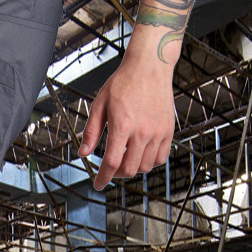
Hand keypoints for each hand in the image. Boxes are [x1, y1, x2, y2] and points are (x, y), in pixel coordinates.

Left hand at [78, 47, 175, 191]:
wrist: (150, 66)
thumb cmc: (124, 82)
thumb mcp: (99, 105)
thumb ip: (91, 131)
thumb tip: (83, 153)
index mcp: (122, 125)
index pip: (111, 163)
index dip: (103, 178)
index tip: (98, 184)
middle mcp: (142, 131)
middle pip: (129, 169)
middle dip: (116, 174)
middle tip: (110, 168)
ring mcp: (158, 132)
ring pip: (145, 166)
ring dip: (133, 168)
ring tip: (125, 158)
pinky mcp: (168, 130)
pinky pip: (161, 158)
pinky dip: (150, 162)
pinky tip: (141, 154)